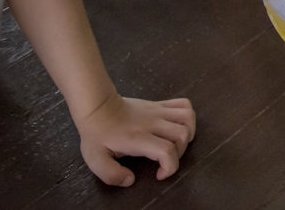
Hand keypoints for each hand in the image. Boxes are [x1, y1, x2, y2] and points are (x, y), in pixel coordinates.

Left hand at [75, 93, 195, 185]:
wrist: (97, 107)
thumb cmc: (97, 135)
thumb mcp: (96, 160)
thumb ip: (111, 175)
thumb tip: (130, 180)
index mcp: (138, 138)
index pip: (166, 150)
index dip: (170, 167)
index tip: (159, 175)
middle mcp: (153, 124)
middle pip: (182, 135)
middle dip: (179, 153)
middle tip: (165, 160)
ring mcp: (158, 112)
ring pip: (187, 118)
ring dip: (188, 134)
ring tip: (176, 144)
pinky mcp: (160, 105)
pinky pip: (183, 104)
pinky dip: (188, 116)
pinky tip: (179, 126)